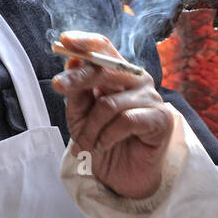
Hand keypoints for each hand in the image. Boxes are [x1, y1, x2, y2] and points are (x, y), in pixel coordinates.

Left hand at [51, 31, 173, 199]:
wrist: (123, 177)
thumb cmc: (103, 141)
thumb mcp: (80, 117)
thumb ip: (77, 92)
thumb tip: (72, 61)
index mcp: (118, 73)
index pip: (104, 47)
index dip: (86, 41)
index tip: (65, 40)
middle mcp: (136, 79)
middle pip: (104, 69)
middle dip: (77, 78)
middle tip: (57, 85)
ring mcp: (151, 97)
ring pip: (109, 104)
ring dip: (90, 128)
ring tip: (86, 144)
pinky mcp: (161, 117)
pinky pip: (125, 121)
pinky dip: (108, 136)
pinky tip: (104, 145)